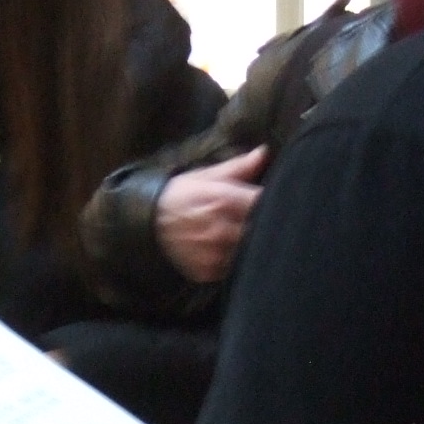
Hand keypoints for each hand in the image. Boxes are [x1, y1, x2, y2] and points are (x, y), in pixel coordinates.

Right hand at [156, 147, 266, 283]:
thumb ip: (239, 167)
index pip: (264, 204)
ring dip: (252, 243)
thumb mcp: (207, 176)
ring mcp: (214, 254)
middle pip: (260, 230)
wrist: (147, 222)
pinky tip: (230, 249)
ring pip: (249, 251)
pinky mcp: (208, 271)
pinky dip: (236, 259)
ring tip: (245, 234)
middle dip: (266, 224)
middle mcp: (220, 229)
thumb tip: (264, 152)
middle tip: (264, 219)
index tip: (275, 200)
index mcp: (224, 200)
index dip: (274, 201)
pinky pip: (234, 268)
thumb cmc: (182, 195)